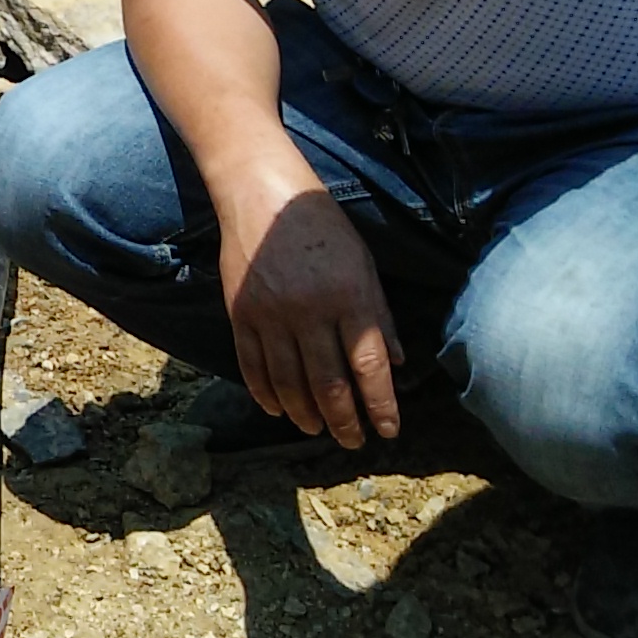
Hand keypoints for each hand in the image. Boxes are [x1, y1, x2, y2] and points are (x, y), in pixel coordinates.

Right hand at [215, 172, 402, 448]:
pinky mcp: (240, 314)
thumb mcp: (363, 265)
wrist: (262, 195)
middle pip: (328, 383)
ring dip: (306, 415)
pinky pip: (253, 366)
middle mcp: (309, 311)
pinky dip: (266, 394)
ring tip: (318, 430)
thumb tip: (396, 364)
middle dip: (344, 420)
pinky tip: (279, 410)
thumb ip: (379, 315)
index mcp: (348, 297)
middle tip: (353, 441)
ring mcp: (270, 315)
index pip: (369, 365)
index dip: (380, 404)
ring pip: (289, 383)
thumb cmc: (322, 228)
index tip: (388, 430)